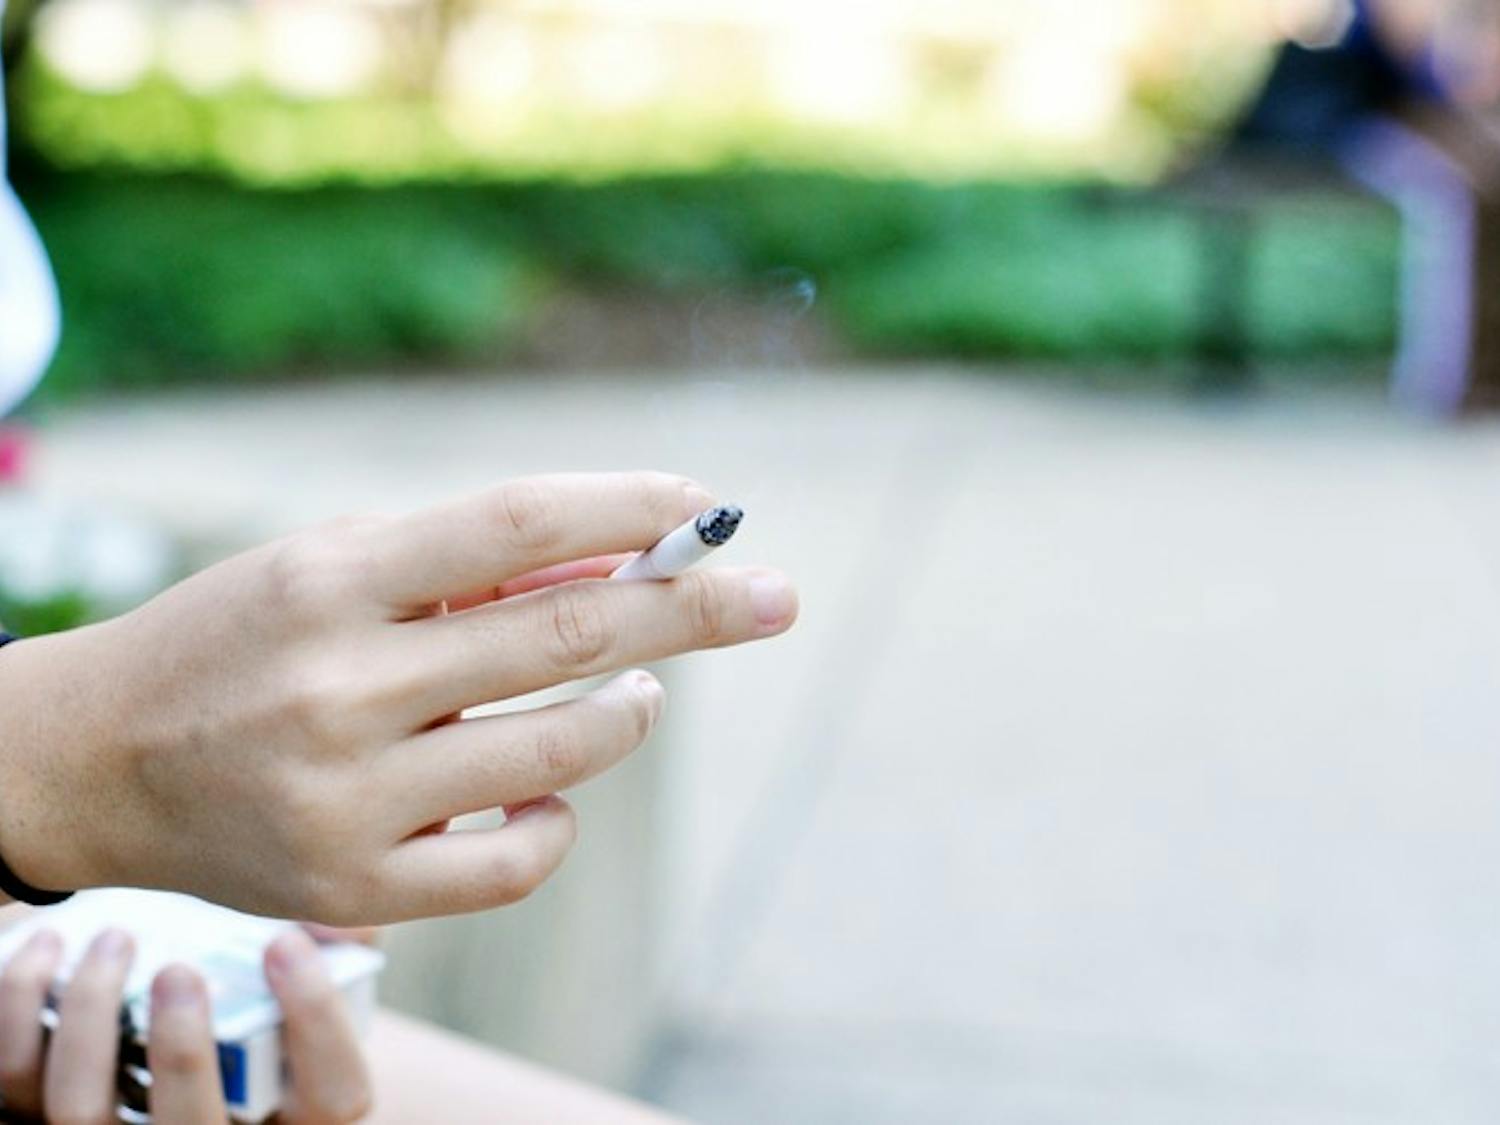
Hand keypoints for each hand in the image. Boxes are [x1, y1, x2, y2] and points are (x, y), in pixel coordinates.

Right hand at [0, 472, 797, 922]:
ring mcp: (345, 799)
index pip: (515, 521)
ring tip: (642, 692)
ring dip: (629, 711)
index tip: (707, 503)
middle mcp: (336, 686)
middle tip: (776, 595)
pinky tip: (555, 787)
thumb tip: (618, 567)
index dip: (627, 506)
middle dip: (692, 610)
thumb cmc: (240, 641)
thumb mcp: (332, 567)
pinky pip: (516, 861)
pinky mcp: (351, 890)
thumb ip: (465, 565)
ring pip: (559, 750)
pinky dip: (560, 817)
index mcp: (327, 578)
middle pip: (563, 634)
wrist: (97, 762)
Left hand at [0, 927, 371, 1123]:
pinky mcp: (45, 1121)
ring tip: (114, 940)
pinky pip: (12, 1084)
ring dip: (91, 1018)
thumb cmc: (263, 1028)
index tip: (286, 941)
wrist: (178, 1076)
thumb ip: (341, 960)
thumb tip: (348, 914)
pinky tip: (45, 950)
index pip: (335, 1100)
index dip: (316, 1019)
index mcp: (296, 1122)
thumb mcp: (312, 1008)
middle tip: (180, 970)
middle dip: (182, 1050)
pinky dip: (20, 1010)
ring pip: (82, 1112)